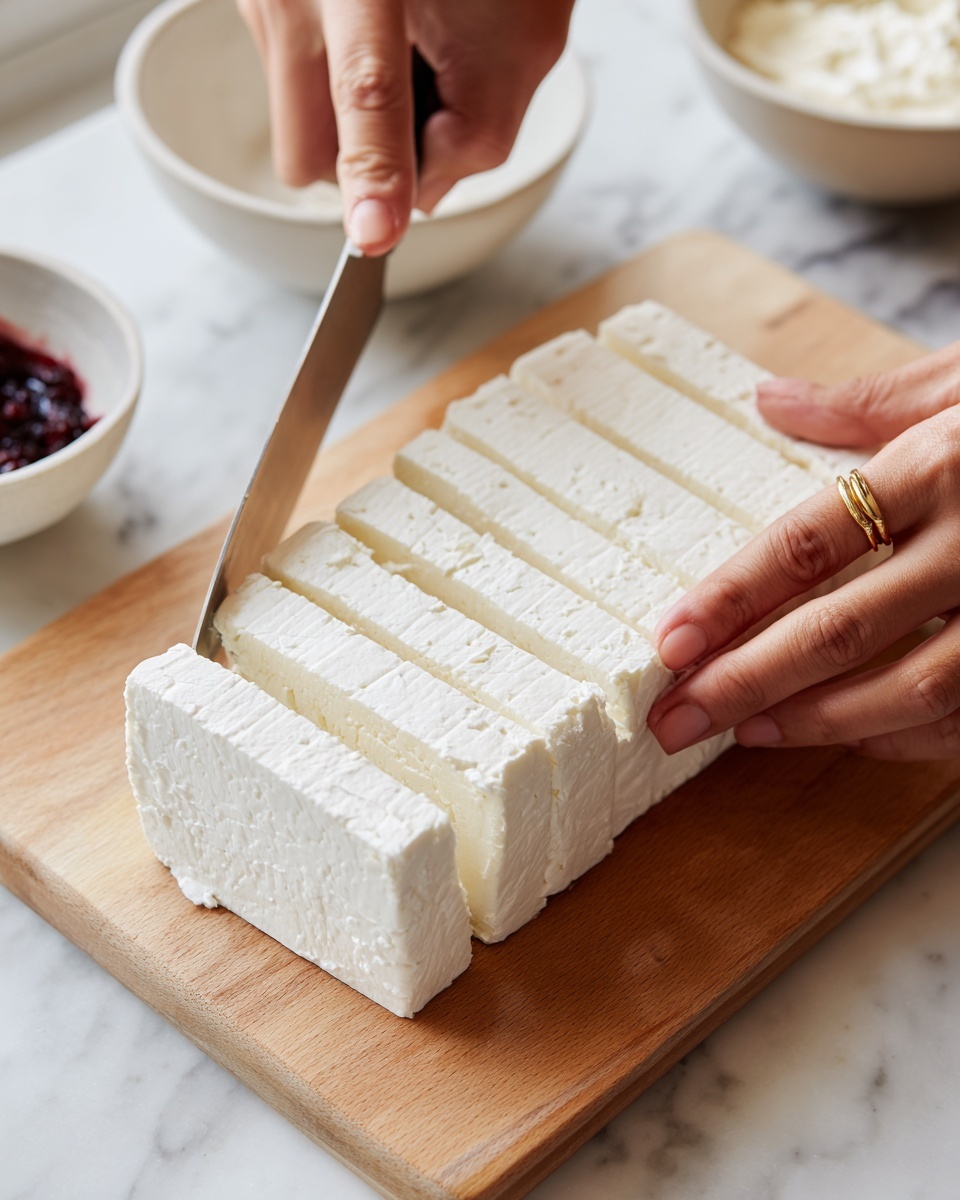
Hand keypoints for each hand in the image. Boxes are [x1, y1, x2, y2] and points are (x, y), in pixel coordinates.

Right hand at [237, 0, 573, 254]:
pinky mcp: (256, 3)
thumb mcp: (523, 37)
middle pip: (306, 150)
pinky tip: (375, 39)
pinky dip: (334, 84)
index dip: (375, 173)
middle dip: (361, 166)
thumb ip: (480, 132)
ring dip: (350, 124)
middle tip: (419, 116)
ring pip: (295, 126)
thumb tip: (420, 199)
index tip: (374, 234)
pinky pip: (291, 84)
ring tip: (401, 57)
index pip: (367, 91)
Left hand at [647, 345, 959, 760]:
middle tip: (673, 719)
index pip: (807, 543)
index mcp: (940, 465)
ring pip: (912, 685)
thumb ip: (868, 401)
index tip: (666, 642)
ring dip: (819, 719)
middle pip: (840, 627)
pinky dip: (910, 736)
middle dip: (747, 680)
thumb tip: (769, 398)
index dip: (729, 599)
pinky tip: (849, 739)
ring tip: (744, 732)